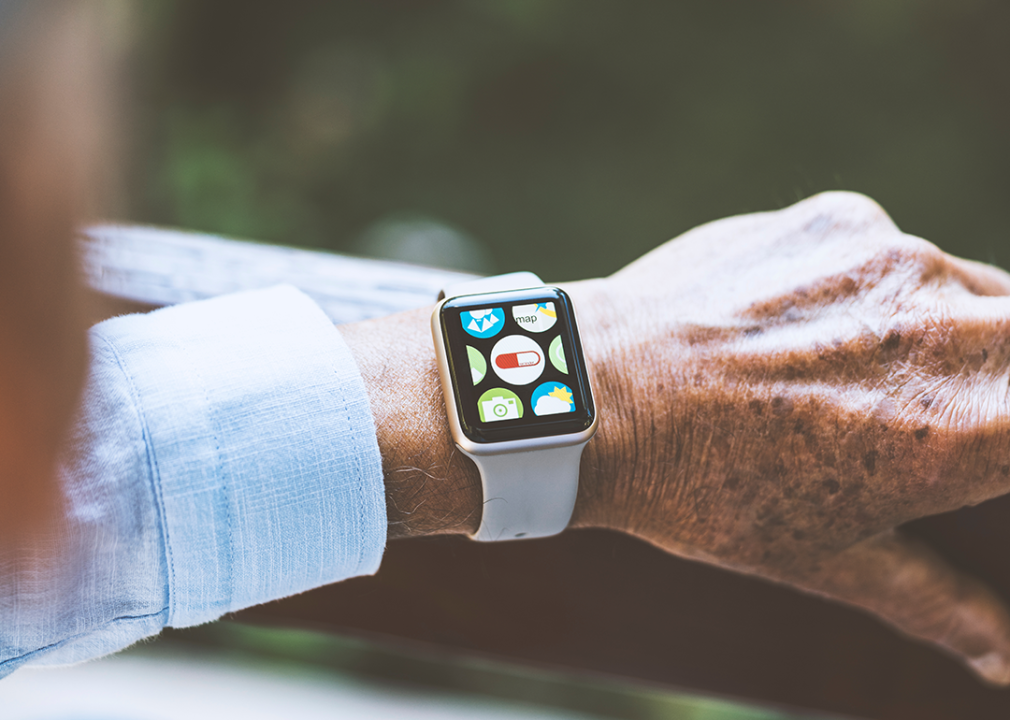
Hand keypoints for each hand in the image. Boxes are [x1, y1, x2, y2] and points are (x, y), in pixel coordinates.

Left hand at [567, 191, 1009, 683]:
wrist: (595, 391)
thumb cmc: (703, 489)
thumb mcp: (826, 559)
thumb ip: (937, 603)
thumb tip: (1001, 657)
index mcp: (964, 428)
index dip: (1006, 441)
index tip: (975, 456)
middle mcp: (948, 326)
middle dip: (998, 384)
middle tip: (926, 417)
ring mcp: (893, 259)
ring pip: (973, 291)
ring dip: (945, 332)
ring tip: (853, 374)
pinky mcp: (839, 217)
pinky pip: (892, 253)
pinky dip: (873, 290)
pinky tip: (800, 327)